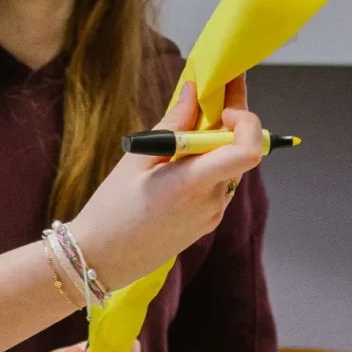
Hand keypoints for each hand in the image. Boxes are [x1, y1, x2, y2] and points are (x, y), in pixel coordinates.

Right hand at [70, 75, 263, 289]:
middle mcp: (210, 202)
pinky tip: (177, 166)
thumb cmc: (112, 211)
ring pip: (228, 168)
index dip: (247, 122)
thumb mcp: (136, 160)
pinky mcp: (207, 223)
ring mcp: (212, 215)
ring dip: (213, 148)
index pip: (248, 150)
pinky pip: (217, 186)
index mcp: (193, 184)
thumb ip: (173, 124)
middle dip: (227, 124)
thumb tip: (194, 92)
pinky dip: (206, 168)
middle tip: (205, 100)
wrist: (102, 258)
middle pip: (239, 152)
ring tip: (182, 138)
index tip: (223, 108)